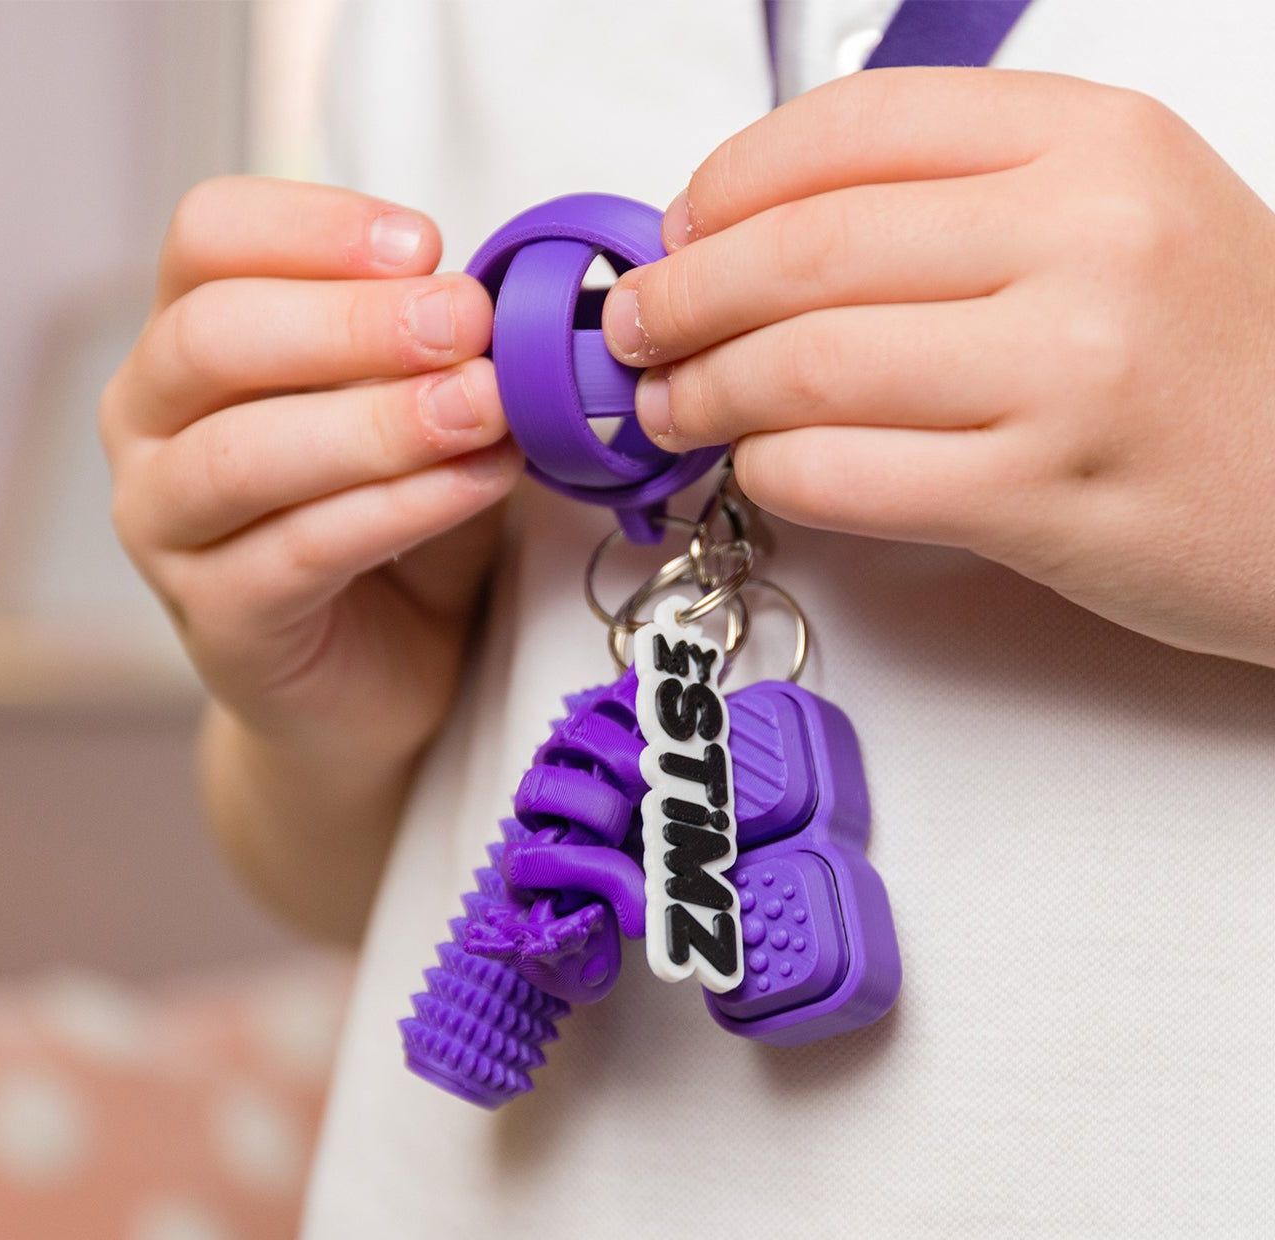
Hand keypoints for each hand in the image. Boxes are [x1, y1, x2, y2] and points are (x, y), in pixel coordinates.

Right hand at [101, 176, 520, 766]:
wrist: (379, 674)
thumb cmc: (394, 528)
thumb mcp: (417, 416)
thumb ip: (432, 357)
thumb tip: (489, 297)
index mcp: (190, 342)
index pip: (208, 238)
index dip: (314, 227)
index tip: (426, 244)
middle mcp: (149, 424)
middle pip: (213, 337)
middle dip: (355, 322)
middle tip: (468, 322)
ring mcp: (165, 527)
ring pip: (246, 453)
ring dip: (381, 421)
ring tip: (486, 407)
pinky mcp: (217, 616)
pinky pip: (302, 549)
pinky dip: (402, 507)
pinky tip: (480, 481)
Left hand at [602, 69, 1274, 668]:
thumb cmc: (1217, 363)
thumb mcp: (1117, 222)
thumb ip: (956, 207)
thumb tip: (759, 232)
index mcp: (1091, 144)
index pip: (853, 128)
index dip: (729, 184)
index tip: (678, 232)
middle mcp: (1082, 239)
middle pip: (805, 248)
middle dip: (684, 294)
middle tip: (637, 329)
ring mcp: (1064, 371)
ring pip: (806, 364)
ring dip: (706, 391)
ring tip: (670, 407)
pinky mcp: (1038, 497)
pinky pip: (843, 473)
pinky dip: (770, 470)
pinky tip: (756, 467)